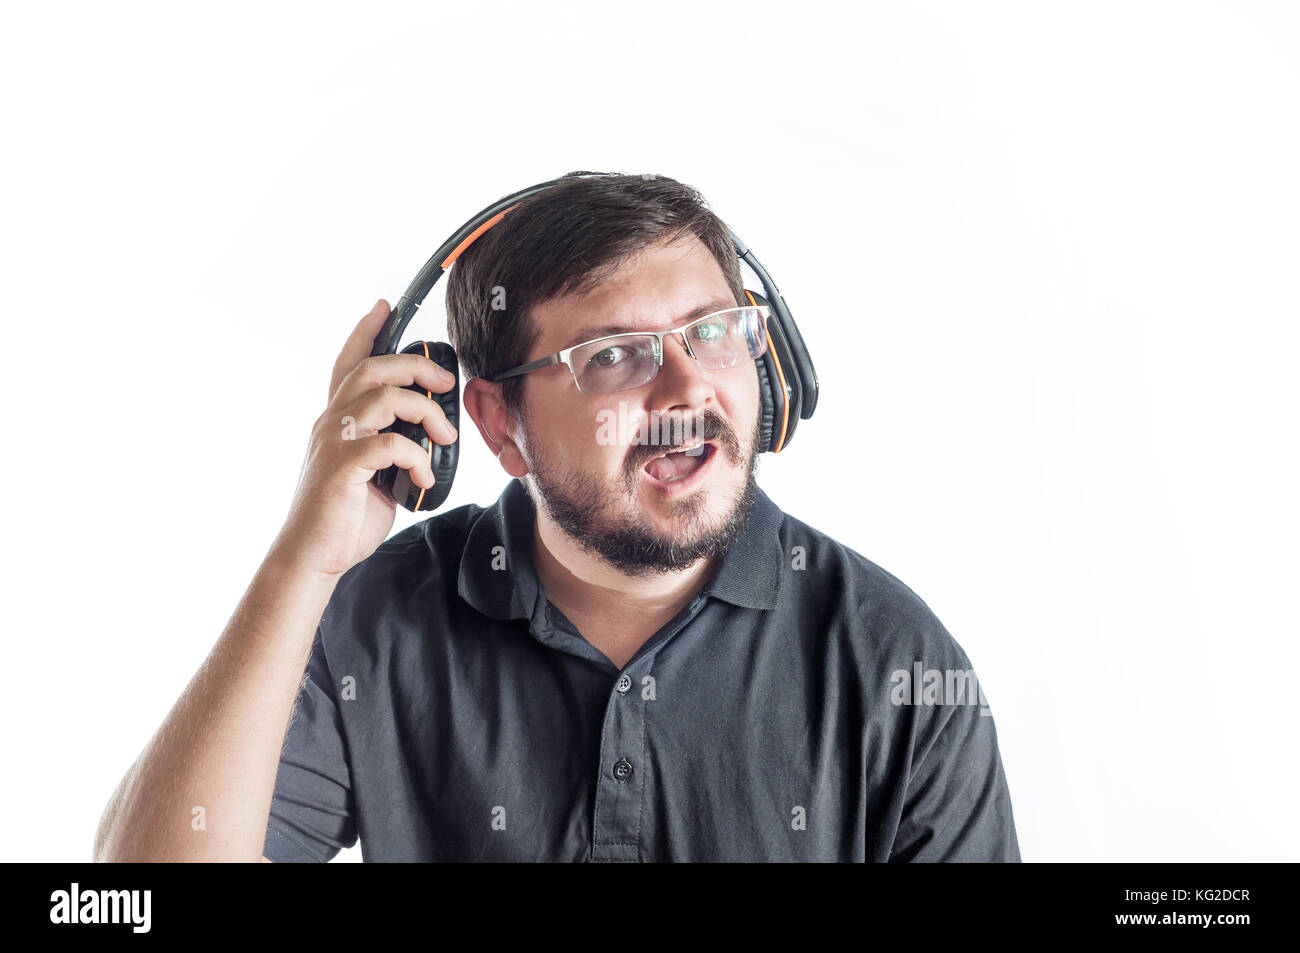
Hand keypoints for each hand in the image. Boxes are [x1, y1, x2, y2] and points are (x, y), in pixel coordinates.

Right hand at [268, 299, 458, 579]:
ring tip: (445, 438)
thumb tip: (427, 440)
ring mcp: (334, 442)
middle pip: (373, 369)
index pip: (348, 363)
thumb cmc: (343, 518)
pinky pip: (390, 445)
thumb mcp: (372, 474)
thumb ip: (391, 449)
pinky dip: (417, 457)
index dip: (365, 332)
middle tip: (445, 381)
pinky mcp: (342, 467)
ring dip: (426, 412)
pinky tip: (426, 478)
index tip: (385, 307)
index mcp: (337, 420)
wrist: (312, 556)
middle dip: (416, 366)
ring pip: (384, 398)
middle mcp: (331, 423)